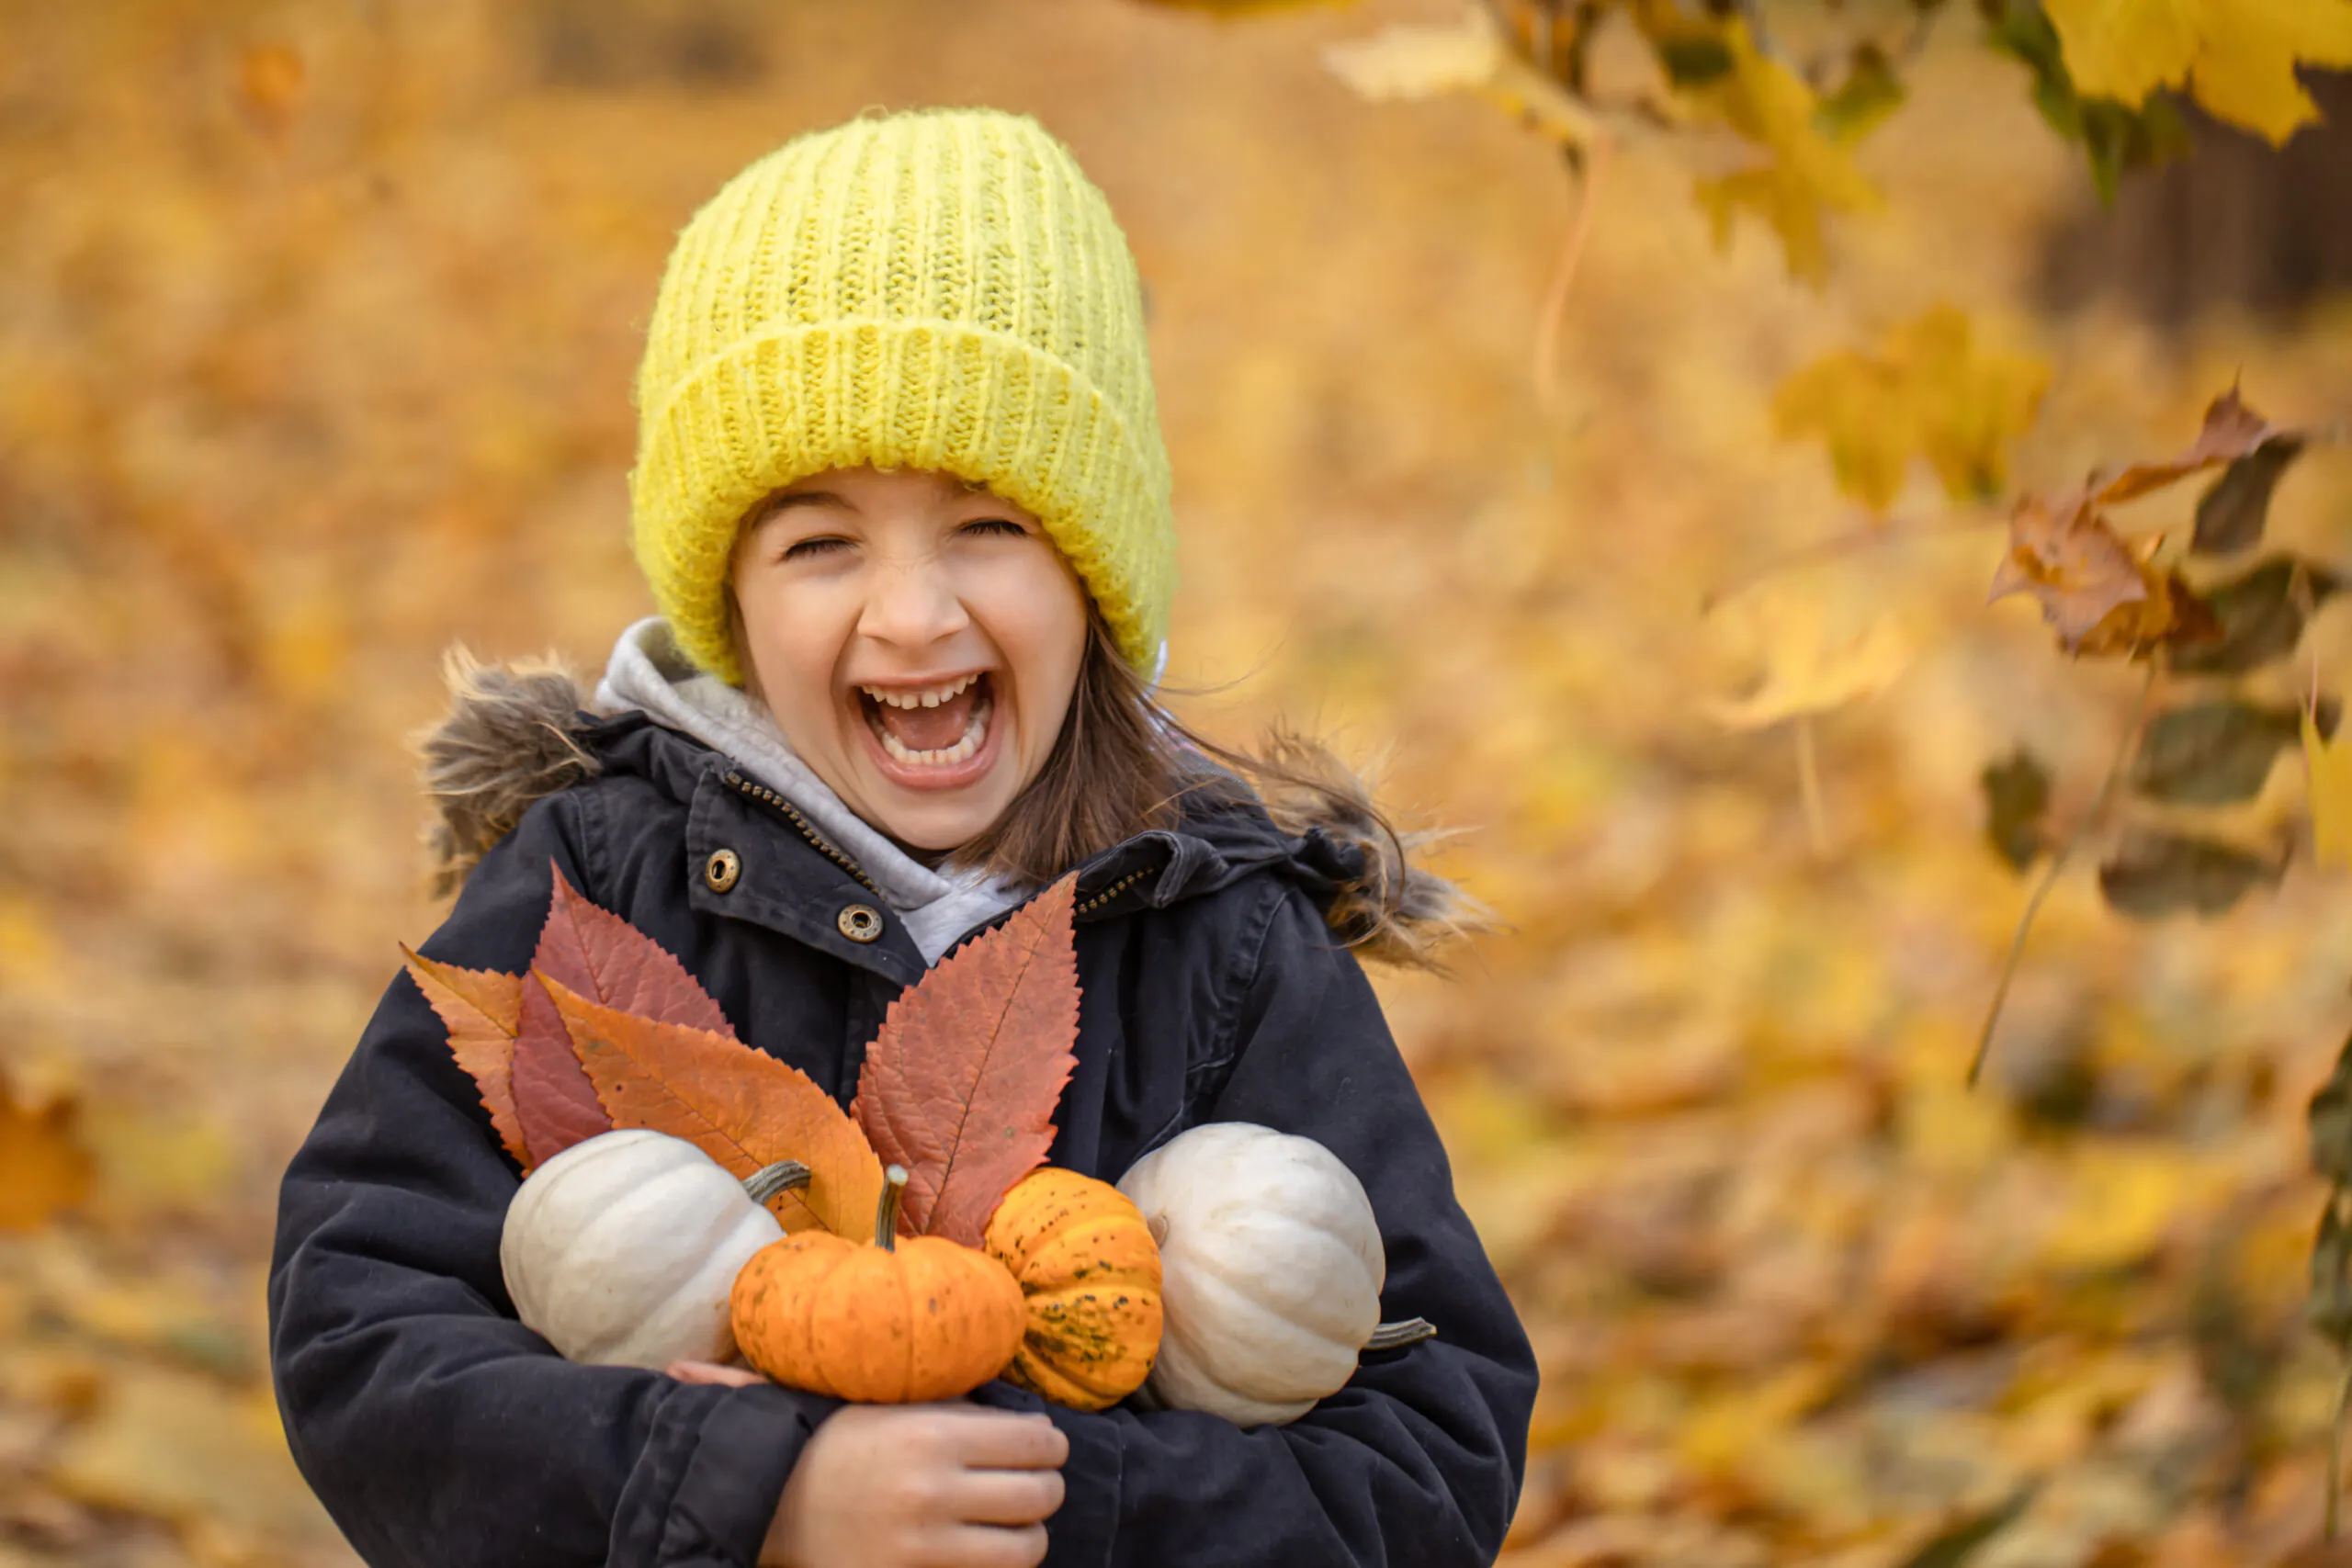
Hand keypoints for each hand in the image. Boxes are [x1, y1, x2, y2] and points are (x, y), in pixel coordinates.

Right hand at [758, 1402, 1067, 1567]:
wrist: (770, 1505)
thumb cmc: (839, 1447)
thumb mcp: (894, 1409)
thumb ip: (962, 1412)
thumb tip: (1037, 1428)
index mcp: (932, 1436)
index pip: (1035, 1443)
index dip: (1051, 1444)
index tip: (1045, 1446)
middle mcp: (932, 1493)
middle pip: (1041, 1495)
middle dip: (1047, 1486)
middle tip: (1035, 1481)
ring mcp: (923, 1548)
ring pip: (1027, 1548)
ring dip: (1029, 1533)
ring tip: (1013, 1522)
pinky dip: (997, 1566)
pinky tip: (983, 1548)